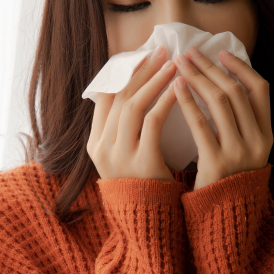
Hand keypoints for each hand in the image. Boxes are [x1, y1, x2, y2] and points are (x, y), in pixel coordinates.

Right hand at [87, 46, 180, 180]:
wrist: (149, 224)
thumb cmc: (144, 186)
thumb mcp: (126, 156)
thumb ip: (125, 129)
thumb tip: (137, 89)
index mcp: (95, 144)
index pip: (104, 96)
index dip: (123, 72)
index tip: (143, 54)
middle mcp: (101, 148)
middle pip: (119, 96)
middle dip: (141, 70)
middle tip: (162, 50)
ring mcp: (118, 156)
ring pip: (133, 105)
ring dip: (154, 81)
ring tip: (173, 64)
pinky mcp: (140, 163)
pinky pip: (151, 123)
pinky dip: (164, 102)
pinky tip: (179, 89)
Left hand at [172, 46, 272, 189]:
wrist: (223, 220)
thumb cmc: (226, 181)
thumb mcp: (243, 152)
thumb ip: (239, 124)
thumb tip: (220, 83)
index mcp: (266, 136)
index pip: (261, 90)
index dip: (241, 67)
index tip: (221, 52)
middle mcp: (258, 142)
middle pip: (237, 92)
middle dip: (211, 68)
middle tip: (190, 52)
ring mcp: (240, 153)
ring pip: (221, 103)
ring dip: (198, 78)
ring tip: (179, 64)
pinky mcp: (217, 163)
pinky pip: (202, 125)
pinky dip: (188, 103)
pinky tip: (175, 88)